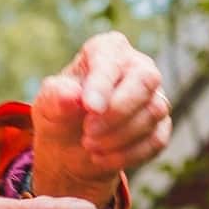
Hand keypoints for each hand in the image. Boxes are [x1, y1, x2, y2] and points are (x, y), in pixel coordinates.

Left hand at [32, 32, 171, 202]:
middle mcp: (138, 66)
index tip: (89, 108)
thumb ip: (56, 96)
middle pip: (145, 81)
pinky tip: (101, 159)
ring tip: (89, 146)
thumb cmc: (60, 112)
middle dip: (118, 112)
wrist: (70, 146)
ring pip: (153, 112)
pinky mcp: (161, 126)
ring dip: (119, 136)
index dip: (102, 84)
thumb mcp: (47, 104)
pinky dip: (128, 154)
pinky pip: (156, 140)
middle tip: (88, 134)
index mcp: (108, 49)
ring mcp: (154, 96)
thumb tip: (71, 96)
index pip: (112, 61)